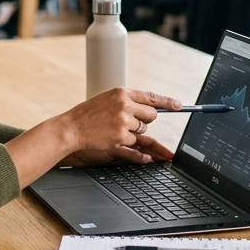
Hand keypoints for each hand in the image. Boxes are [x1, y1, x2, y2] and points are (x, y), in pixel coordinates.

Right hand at [54, 88, 179, 165]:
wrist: (70, 128)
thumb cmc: (87, 114)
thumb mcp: (107, 99)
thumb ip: (127, 101)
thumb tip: (149, 109)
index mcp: (122, 93)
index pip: (151, 97)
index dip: (167, 102)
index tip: (179, 106)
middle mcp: (124, 107)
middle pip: (151, 116)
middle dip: (145, 121)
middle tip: (129, 122)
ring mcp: (122, 124)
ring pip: (142, 132)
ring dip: (132, 134)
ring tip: (113, 130)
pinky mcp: (119, 140)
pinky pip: (137, 148)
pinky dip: (140, 153)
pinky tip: (144, 156)